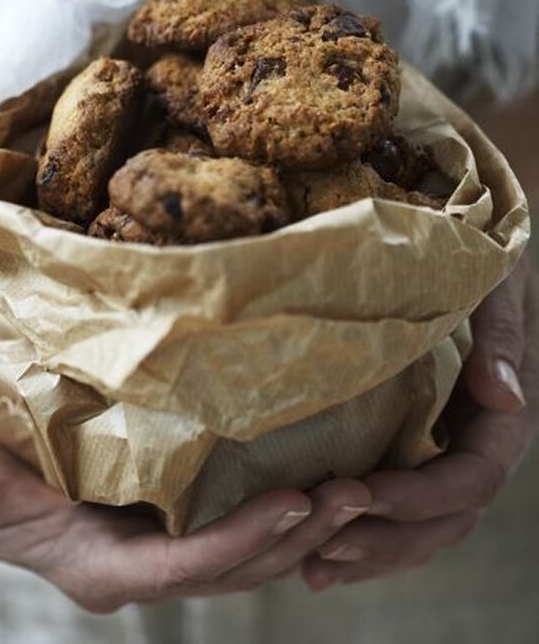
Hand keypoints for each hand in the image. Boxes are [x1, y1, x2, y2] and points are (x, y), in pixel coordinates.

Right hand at [0, 248, 375, 611]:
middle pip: (232, 561)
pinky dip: (289, 486)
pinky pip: (243, 499)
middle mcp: (138, 552)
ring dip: (310, 516)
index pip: (175, 569)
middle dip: (297, 534)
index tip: (296, 506)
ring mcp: (163, 525)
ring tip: (371, 478)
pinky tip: (333, 453)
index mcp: (90, 562)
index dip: (236, 544)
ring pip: (250, 536)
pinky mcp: (178, 491)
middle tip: (361, 490)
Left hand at [304, 254, 538, 589]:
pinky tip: (321, 549)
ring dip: (372, 552)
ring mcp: (448, 450)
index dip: (421, 495)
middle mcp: (480, 443)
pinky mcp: (417, 446)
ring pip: (422, 525)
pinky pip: (400, 504)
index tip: (362, 495)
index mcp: (506, 414)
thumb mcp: (497, 283)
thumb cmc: (479, 258)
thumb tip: (505, 398)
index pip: (473, 477)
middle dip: (386, 539)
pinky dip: (366, 531)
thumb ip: (500, 335)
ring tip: (314, 570)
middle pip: (445, 519)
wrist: (465, 249)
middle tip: (323, 552)